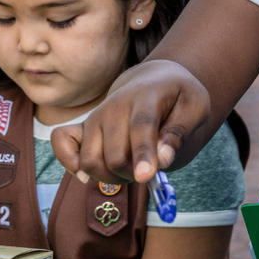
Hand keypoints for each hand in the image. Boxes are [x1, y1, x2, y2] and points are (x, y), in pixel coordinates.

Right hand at [51, 60, 210, 183]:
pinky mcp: (82, 126)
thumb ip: (180, 133)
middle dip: (135, 174)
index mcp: (146, 96)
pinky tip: (90, 173)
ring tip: (132, 169)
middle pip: (115, 155)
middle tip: (152, 169)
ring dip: (113, 178)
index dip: (143, 153)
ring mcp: (95, 116)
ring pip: (92, 162)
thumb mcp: (195, 108)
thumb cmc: (179, 97)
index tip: (147, 177)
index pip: (141, 126)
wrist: (156, 80)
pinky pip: (62, 144)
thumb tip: (163, 159)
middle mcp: (114, 106)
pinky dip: (71, 164)